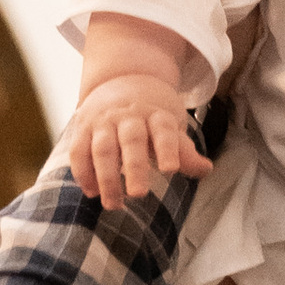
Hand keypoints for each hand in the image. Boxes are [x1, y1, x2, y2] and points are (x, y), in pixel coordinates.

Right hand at [61, 74, 204, 211]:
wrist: (121, 79)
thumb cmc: (151, 114)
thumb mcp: (171, 126)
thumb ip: (184, 151)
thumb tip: (206, 169)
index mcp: (156, 114)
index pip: (164, 130)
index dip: (168, 149)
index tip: (171, 170)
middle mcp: (129, 115)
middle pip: (131, 140)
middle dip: (135, 167)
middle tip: (139, 194)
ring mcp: (103, 121)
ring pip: (103, 148)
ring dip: (107, 178)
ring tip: (114, 205)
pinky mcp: (83, 128)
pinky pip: (79, 150)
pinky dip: (83, 172)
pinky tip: (92, 192)